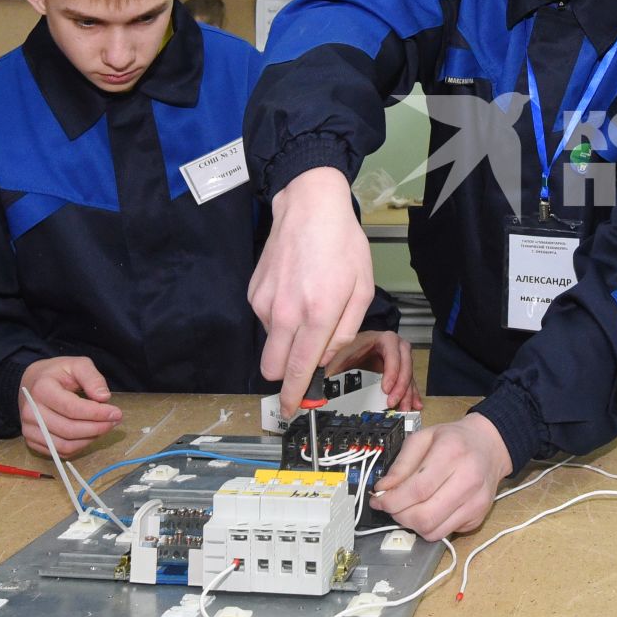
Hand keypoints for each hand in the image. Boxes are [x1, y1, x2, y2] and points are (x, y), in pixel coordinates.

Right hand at [17, 356, 120, 457]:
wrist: (32, 382)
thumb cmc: (57, 373)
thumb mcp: (77, 365)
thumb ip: (92, 378)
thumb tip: (104, 397)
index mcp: (42, 389)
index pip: (72, 408)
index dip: (97, 413)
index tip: (117, 413)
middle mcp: (30, 412)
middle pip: (69, 429)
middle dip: (97, 428)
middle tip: (115, 421)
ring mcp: (28, 429)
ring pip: (64, 445)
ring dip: (89, 439)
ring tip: (104, 427)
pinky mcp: (31, 441)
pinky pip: (59, 451)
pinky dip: (79, 446)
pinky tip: (90, 434)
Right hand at [250, 167, 376, 420]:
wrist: (309, 207)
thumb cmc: (342, 244)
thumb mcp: (362, 288)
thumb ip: (346, 330)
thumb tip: (327, 358)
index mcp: (317, 314)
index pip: (300, 368)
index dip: (296, 394)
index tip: (294, 409)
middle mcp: (285, 313)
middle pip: (273, 368)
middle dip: (287, 374)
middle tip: (304, 364)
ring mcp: (265, 303)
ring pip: (270, 344)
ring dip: (286, 341)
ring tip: (309, 308)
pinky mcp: (254, 292)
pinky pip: (265, 321)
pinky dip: (279, 318)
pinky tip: (296, 294)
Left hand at [326, 330, 422, 411]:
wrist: (353, 345)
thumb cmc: (347, 347)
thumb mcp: (337, 355)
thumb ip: (327, 368)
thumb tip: (313, 385)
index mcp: (382, 339)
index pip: (393, 353)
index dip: (392, 371)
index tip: (386, 389)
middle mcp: (395, 347)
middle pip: (405, 364)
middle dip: (401, 385)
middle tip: (393, 402)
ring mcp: (400, 358)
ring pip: (409, 374)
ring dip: (408, 392)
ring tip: (405, 408)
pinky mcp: (400, 369)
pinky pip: (409, 380)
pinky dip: (411, 393)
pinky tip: (415, 403)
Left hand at [373, 416, 510, 541]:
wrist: (490, 446)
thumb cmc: (455, 440)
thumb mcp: (423, 438)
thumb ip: (401, 464)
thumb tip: (383, 488)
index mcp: (452, 454)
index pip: (417, 490)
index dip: (391, 501)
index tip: (378, 500)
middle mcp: (468, 480)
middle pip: (424, 516)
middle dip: (398, 516)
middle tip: (392, 506)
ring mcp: (476, 502)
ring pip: (432, 531)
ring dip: (412, 525)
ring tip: (409, 509)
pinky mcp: (478, 516)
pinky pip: (444, 533)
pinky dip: (429, 527)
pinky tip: (429, 510)